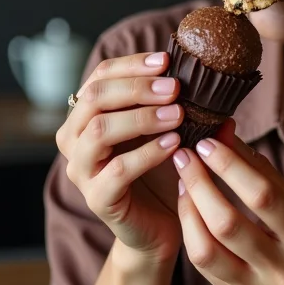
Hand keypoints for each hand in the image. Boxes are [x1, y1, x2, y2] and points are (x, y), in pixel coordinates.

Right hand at [55, 51, 183, 261]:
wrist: (158, 225)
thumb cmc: (161, 169)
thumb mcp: (167, 128)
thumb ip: (178, 102)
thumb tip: (208, 75)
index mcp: (86, 115)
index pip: (100, 76)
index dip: (132, 64)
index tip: (166, 60)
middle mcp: (75, 139)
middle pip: (94, 98)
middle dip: (136, 87)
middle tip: (174, 87)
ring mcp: (82, 170)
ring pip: (98, 131)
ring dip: (141, 117)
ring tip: (178, 115)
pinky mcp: (97, 199)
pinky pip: (117, 170)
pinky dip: (147, 153)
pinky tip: (174, 145)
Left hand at [173, 123, 283, 284]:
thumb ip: (262, 171)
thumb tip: (225, 133)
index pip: (261, 196)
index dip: (230, 166)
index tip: (207, 142)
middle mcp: (282, 268)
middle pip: (227, 224)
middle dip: (199, 183)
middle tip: (184, 155)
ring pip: (206, 251)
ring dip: (188, 209)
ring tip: (182, 180)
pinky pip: (203, 265)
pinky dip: (191, 230)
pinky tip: (189, 206)